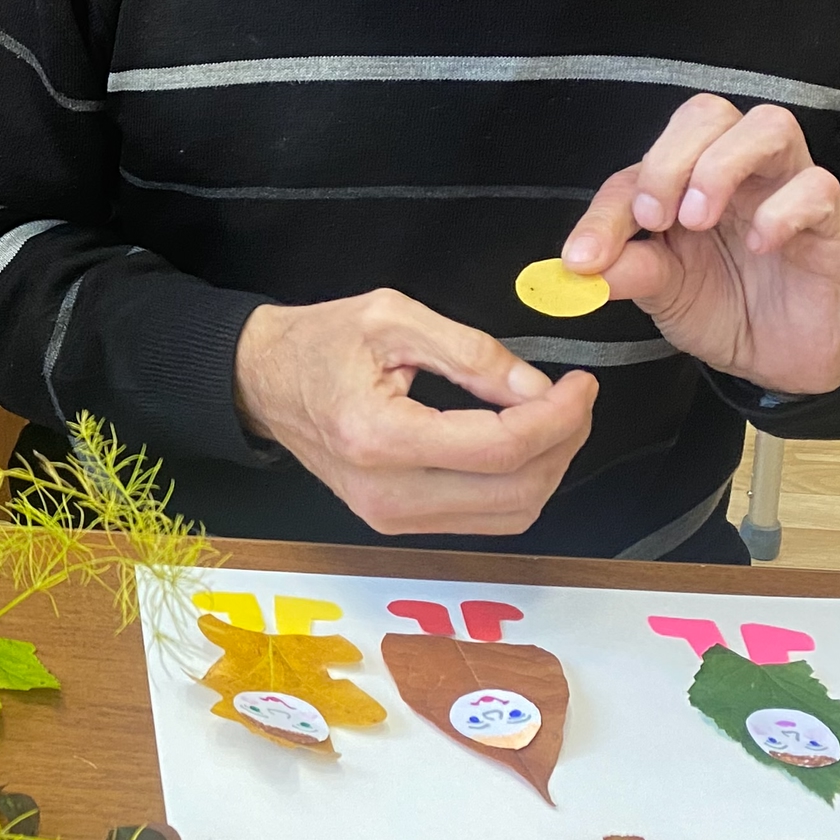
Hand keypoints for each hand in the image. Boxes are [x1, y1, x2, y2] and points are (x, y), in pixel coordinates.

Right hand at [234, 289, 598, 534]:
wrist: (260, 381)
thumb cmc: (318, 341)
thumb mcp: (393, 317)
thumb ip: (470, 351)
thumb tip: (536, 389)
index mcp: (379, 436)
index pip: (499, 448)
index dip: (558, 418)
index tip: (579, 384)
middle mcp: (385, 493)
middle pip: (514, 492)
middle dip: (563, 444)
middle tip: (575, 398)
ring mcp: (389, 518)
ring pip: (508, 515)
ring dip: (547, 469)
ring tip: (553, 418)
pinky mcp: (395, 522)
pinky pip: (483, 520)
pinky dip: (517, 484)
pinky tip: (519, 443)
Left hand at [563, 95, 839, 394]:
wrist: (778, 360)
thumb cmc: (722, 308)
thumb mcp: (661, 292)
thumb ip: (626, 269)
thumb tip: (578, 266)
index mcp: (689, 181)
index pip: (643, 162)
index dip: (608, 207)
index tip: (585, 256)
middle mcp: (740, 173)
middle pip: (708, 113)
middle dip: (669, 159)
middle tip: (655, 220)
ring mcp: (789, 190)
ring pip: (769, 125)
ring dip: (721, 166)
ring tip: (698, 220)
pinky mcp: (833, 224)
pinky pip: (818, 186)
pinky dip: (782, 210)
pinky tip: (759, 244)